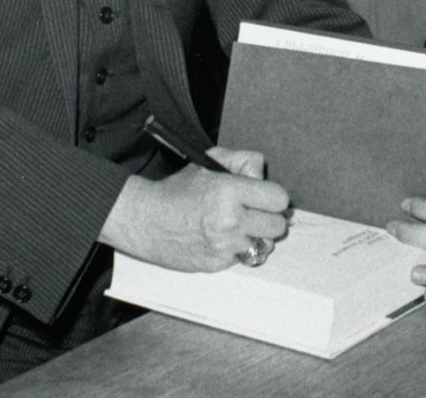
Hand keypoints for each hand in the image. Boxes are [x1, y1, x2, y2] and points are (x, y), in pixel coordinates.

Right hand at [98, 146, 290, 271]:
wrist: (146, 221)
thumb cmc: (178, 190)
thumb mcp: (209, 161)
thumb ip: (243, 161)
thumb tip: (262, 176)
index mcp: (229, 191)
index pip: (279, 199)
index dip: (274, 197)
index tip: (265, 197)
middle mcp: (229, 220)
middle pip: (277, 226)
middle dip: (269, 217)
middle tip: (256, 213)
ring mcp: (223, 245)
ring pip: (263, 245)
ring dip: (255, 235)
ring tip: (237, 226)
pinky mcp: (216, 264)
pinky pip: (243, 258)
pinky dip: (237, 249)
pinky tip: (222, 239)